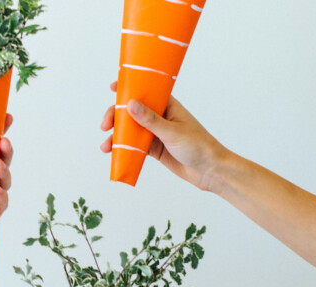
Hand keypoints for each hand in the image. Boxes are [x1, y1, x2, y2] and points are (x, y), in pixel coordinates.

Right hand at [100, 82, 227, 190]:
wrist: (209, 171)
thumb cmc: (198, 146)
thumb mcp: (172, 131)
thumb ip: (150, 119)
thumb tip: (130, 104)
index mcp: (168, 105)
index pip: (146, 91)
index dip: (129, 87)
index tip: (113, 87)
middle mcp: (160, 117)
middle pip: (132, 112)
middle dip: (116, 117)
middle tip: (105, 126)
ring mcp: (156, 133)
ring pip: (131, 130)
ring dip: (117, 136)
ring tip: (106, 147)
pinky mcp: (154, 149)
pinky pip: (134, 146)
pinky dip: (123, 148)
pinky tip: (114, 152)